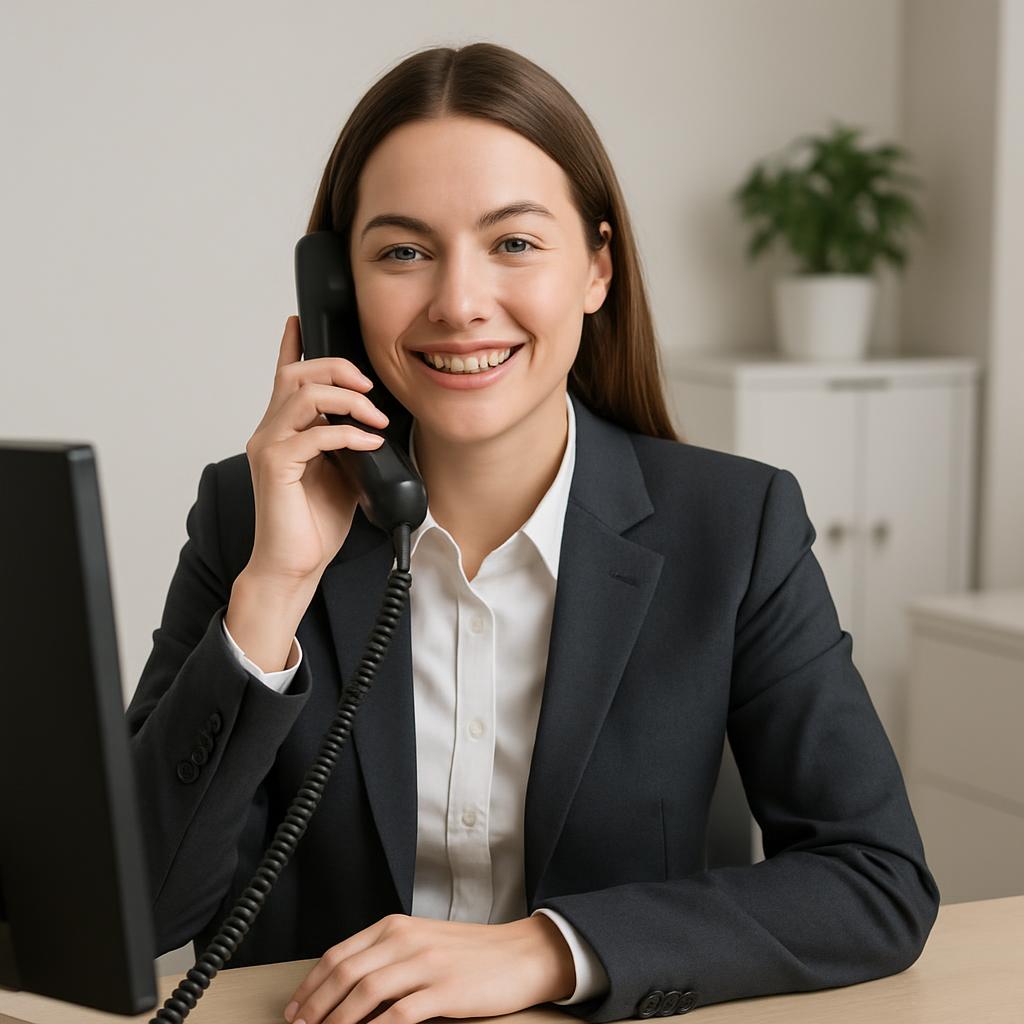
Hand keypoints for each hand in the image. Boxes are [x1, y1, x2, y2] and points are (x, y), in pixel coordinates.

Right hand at [244, 315, 390, 586]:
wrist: (293, 566)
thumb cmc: (313, 526)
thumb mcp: (342, 474)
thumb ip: (348, 445)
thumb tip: (373, 427)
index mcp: (283, 431)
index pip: (283, 377)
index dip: (291, 345)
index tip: (299, 321)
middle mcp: (269, 433)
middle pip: (296, 374)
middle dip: (337, 369)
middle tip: (369, 386)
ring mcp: (268, 447)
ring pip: (304, 395)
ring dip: (348, 400)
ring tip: (374, 418)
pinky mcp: (275, 467)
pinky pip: (314, 435)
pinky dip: (347, 433)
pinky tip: (368, 444)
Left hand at [282, 913, 576, 1023]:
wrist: (522, 953)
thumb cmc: (471, 954)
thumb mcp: (422, 943)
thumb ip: (387, 957)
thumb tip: (345, 992)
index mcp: (395, 927)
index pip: (338, 955)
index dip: (310, 987)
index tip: (295, 1011)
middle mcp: (405, 940)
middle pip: (345, 974)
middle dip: (315, 1008)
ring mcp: (425, 964)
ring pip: (365, 993)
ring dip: (338, 1022)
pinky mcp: (445, 989)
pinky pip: (399, 1014)